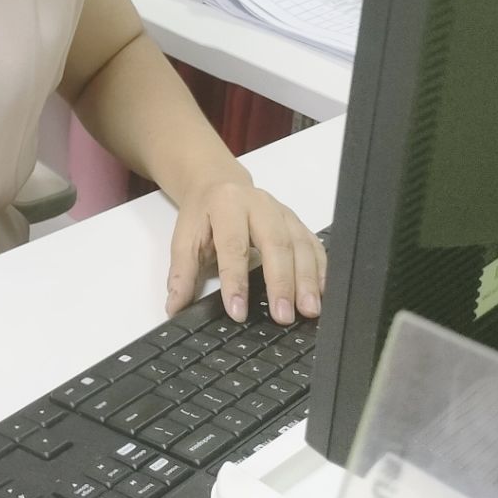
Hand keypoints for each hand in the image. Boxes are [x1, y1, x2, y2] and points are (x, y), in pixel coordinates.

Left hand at [164, 175, 325, 324]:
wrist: (218, 182)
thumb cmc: (203, 213)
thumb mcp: (185, 238)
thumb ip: (181, 273)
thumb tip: (175, 307)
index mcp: (227, 205)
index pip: (233, 246)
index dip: (235, 280)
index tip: (237, 311)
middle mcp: (259, 205)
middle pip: (275, 244)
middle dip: (281, 282)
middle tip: (282, 316)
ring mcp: (283, 212)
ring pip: (300, 245)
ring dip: (307, 280)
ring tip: (308, 312)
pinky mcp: (297, 222)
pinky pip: (314, 245)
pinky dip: (321, 271)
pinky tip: (322, 294)